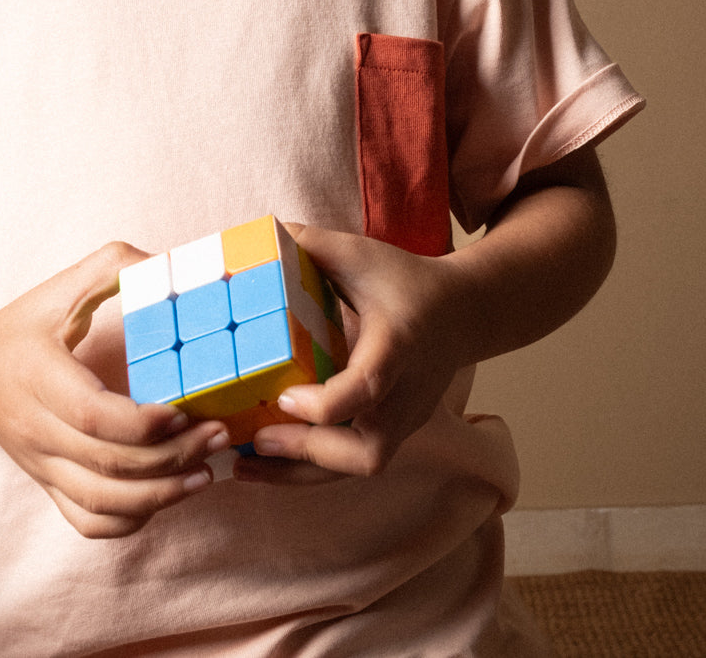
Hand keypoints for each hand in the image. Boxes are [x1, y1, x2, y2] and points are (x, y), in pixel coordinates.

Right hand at [0, 242, 228, 537]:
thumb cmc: (24, 327)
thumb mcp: (61, 287)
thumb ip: (114, 267)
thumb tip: (172, 264)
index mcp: (38, 377)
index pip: (92, 416)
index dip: (143, 422)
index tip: (185, 409)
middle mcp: (36, 430)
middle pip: (107, 465)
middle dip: (172, 457)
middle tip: (218, 434)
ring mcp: (40, 465)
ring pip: (101, 503)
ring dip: (160, 495)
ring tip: (206, 471)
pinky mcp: (47, 486)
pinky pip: (88, 522)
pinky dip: (131, 520)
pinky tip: (167, 496)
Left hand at [234, 225, 470, 485]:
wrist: (460, 311)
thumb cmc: (405, 281)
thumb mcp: (362, 255)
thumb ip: (312, 244)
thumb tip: (260, 233)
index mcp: (397, 344)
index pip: (370, 385)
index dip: (326, 402)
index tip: (285, 397)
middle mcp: (406, 392)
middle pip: (367, 450)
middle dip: (309, 455)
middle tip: (257, 440)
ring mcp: (404, 419)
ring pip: (358, 467)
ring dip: (301, 473)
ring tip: (245, 465)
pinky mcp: (395, 432)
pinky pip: (353, 464)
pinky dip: (309, 470)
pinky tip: (266, 462)